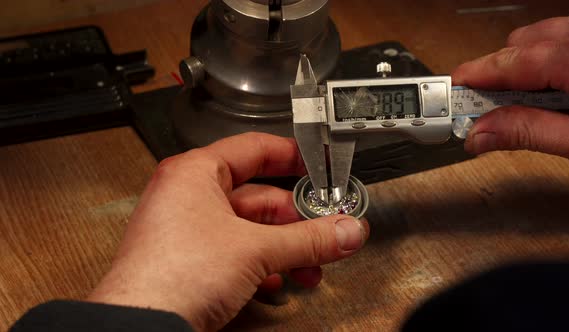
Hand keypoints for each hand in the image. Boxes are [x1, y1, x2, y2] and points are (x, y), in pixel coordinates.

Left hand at [87, 133, 368, 330]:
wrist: (140, 327)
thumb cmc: (171, 276)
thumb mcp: (255, 250)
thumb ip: (308, 239)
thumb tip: (344, 231)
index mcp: (196, 173)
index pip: (254, 148)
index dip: (291, 155)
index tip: (317, 163)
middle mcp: (188, 196)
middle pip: (258, 196)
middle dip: (296, 219)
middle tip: (326, 229)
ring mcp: (187, 230)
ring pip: (249, 229)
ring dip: (284, 248)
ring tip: (310, 265)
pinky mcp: (189, 261)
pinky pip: (235, 253)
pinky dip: (261, 266)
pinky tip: (277, 282)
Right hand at [452, 12, 568, 165]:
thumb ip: (530, 133)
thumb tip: (480, 133)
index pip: (508, 62)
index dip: (473, 78)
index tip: (451, 93)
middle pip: (521, 44)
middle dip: (502, 76)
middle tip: (491, 112)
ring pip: (544, 35)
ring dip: (530, 65)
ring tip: (538, 103)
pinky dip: (556, 57)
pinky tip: (567, 87)